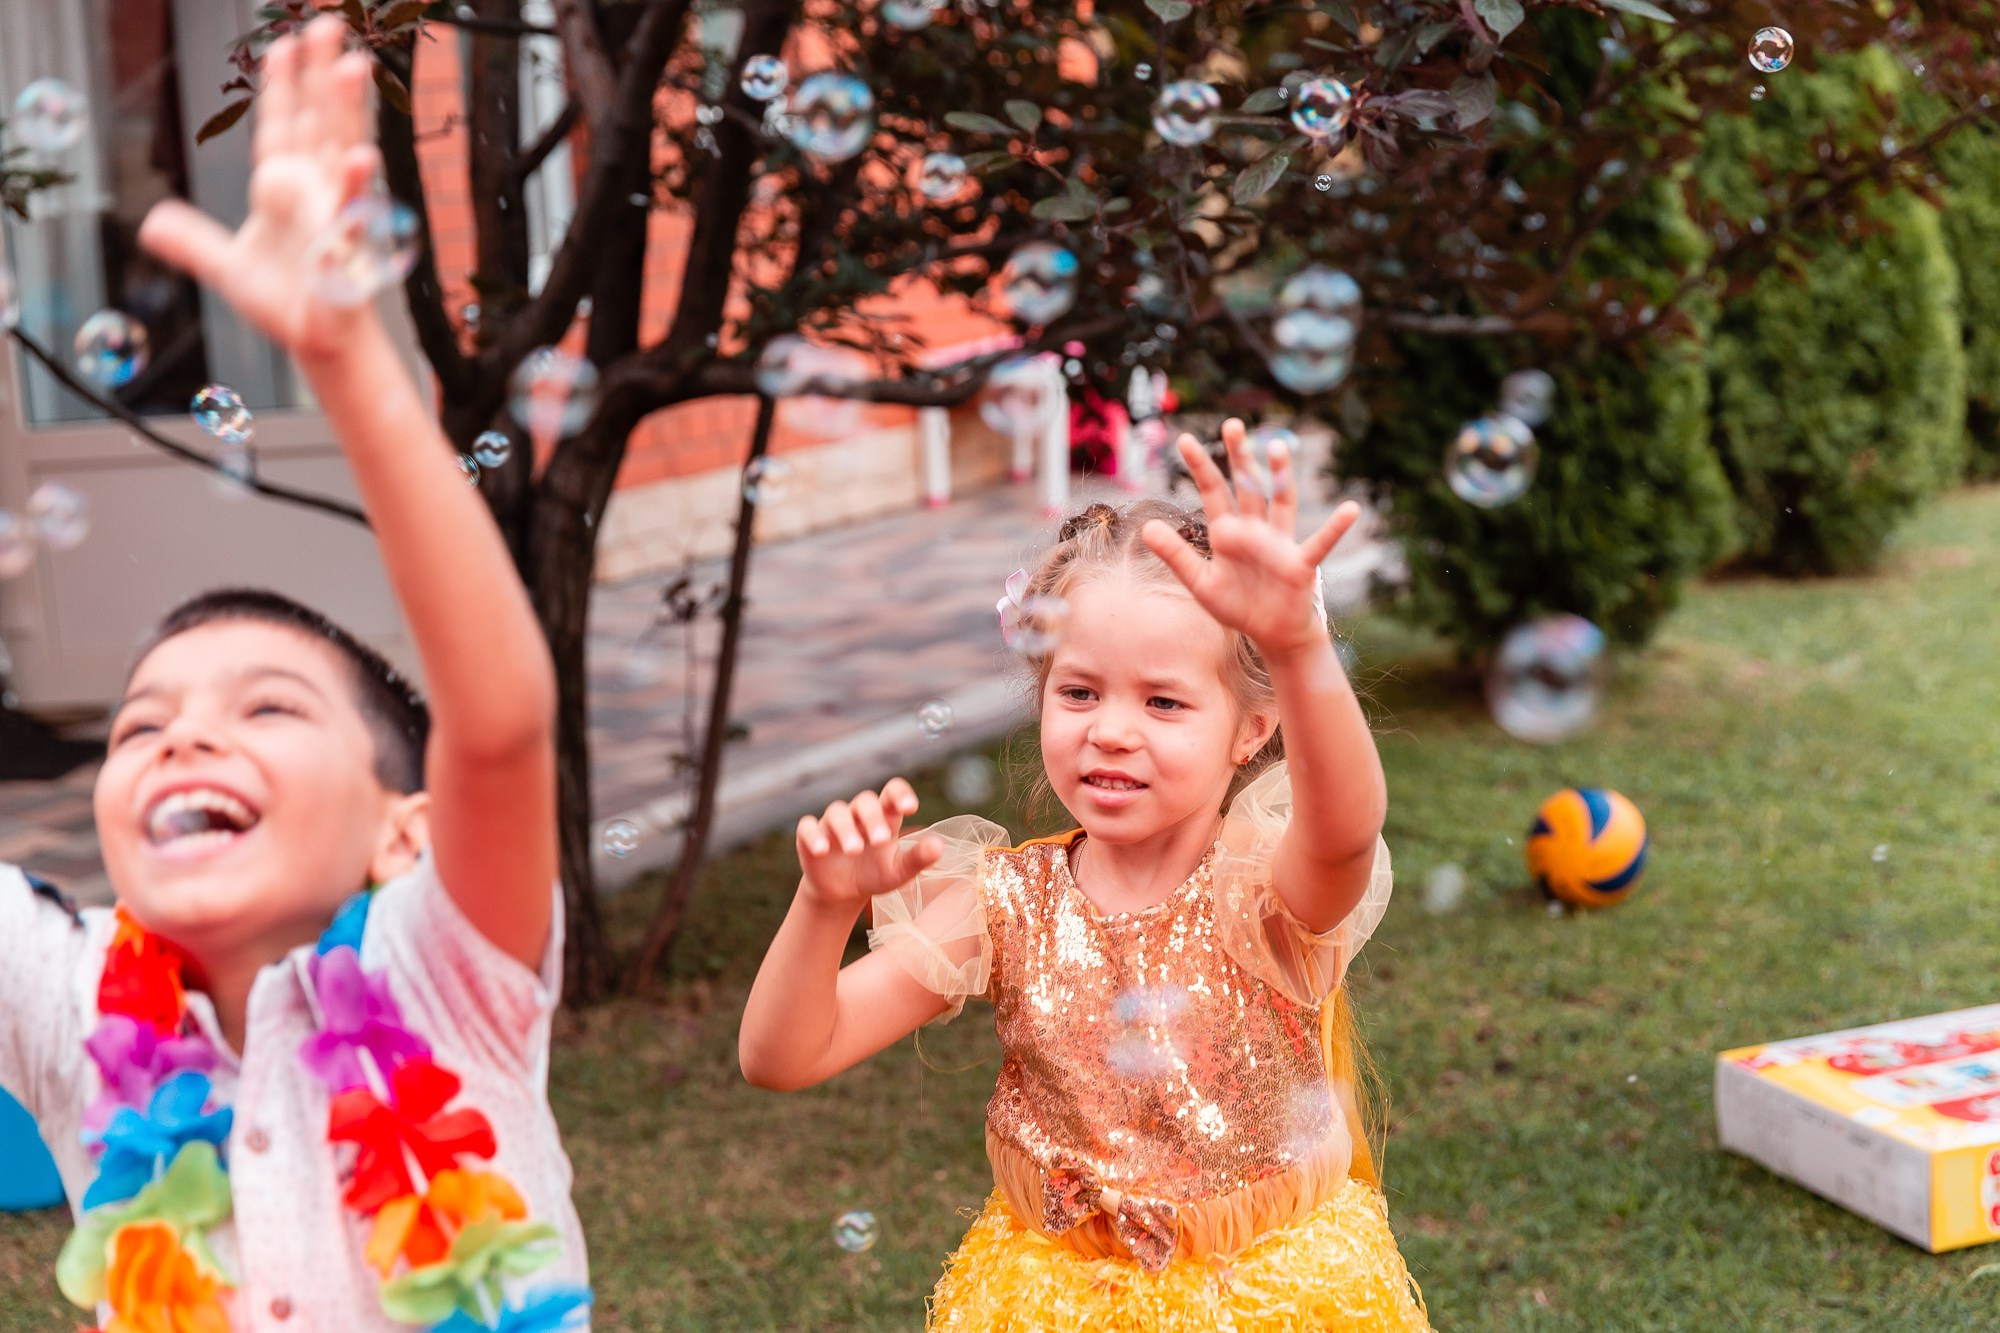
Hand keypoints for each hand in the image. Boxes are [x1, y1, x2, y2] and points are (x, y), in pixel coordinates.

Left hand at [136, 18, 381, 362]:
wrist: (318, 344)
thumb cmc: (285, 305)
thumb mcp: (227, 268)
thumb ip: (193, 241)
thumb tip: (153, 224)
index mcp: (284, 186)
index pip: (282, 124)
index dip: (282, 84)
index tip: (286, 43)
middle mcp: (314, 190)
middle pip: (318, 120)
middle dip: (322, 73)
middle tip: (330, 26)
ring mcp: (334, 212)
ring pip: (340, 150)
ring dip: (346, 110)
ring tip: (351, 67)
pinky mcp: (346, 245)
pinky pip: (354, 210)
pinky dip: (358, 186)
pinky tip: (362, 158)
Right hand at [795, 778, 941, 910]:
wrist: (842, 892)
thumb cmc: (875, 875)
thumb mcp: (899, 871)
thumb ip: (918, 858)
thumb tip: (939, 846)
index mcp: (884, 816)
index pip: (892, 792)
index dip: (900, 794)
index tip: (910, 807)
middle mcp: (858, 814)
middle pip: (864, 802)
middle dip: (872, 819)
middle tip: (880, 841)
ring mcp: (833, 823)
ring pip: (836, 812)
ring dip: (845, 828)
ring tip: (853, 849)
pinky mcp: (810, 836)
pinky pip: (807, 827)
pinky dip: (813, 835)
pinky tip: (821, 850)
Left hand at [1141, 419, 1360, 655]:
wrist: (1270, 633)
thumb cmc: (1238, 605)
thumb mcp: (1199, 583)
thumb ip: (1175, 555)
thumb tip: (1146, 527)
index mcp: (1228, 532)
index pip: (1213, 492)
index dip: (1200, 467)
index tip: (1183, 440)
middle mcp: (1255, 529)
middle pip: (1247, 486)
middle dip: (1240, 457)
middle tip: (1232, 424)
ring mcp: (1280, 543)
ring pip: (1280, 502)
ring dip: (1279, 476)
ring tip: (1277, 446)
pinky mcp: (1300, 564)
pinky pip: (1320, 543)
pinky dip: (1336, 528)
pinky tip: (1351, 509)